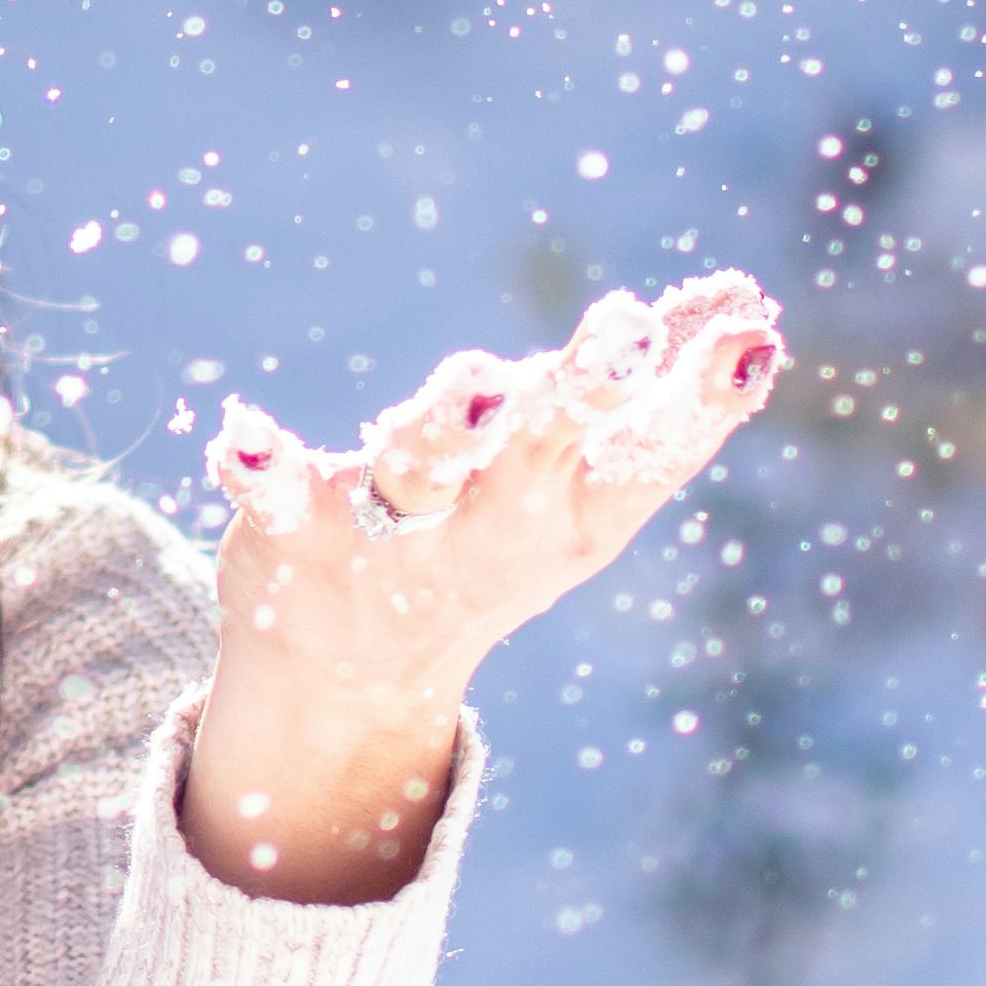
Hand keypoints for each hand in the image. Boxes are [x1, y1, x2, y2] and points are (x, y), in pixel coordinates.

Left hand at [179, 273, 784, 902]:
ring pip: (424, 468)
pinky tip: (238, 433)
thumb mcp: (583, 489)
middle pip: (543, 447)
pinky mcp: (294, 529)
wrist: (346, 682)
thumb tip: (744, 304)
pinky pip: (272, 492)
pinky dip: (259, 466)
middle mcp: (489, 524)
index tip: (746, 336)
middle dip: (583, 388)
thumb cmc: (488, 546)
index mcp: (571, 511)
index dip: (697, 398)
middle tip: (629, 328)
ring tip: (479, 383)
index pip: (647, 454)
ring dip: (450, 427)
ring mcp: (391, 530)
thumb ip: (661, 398)